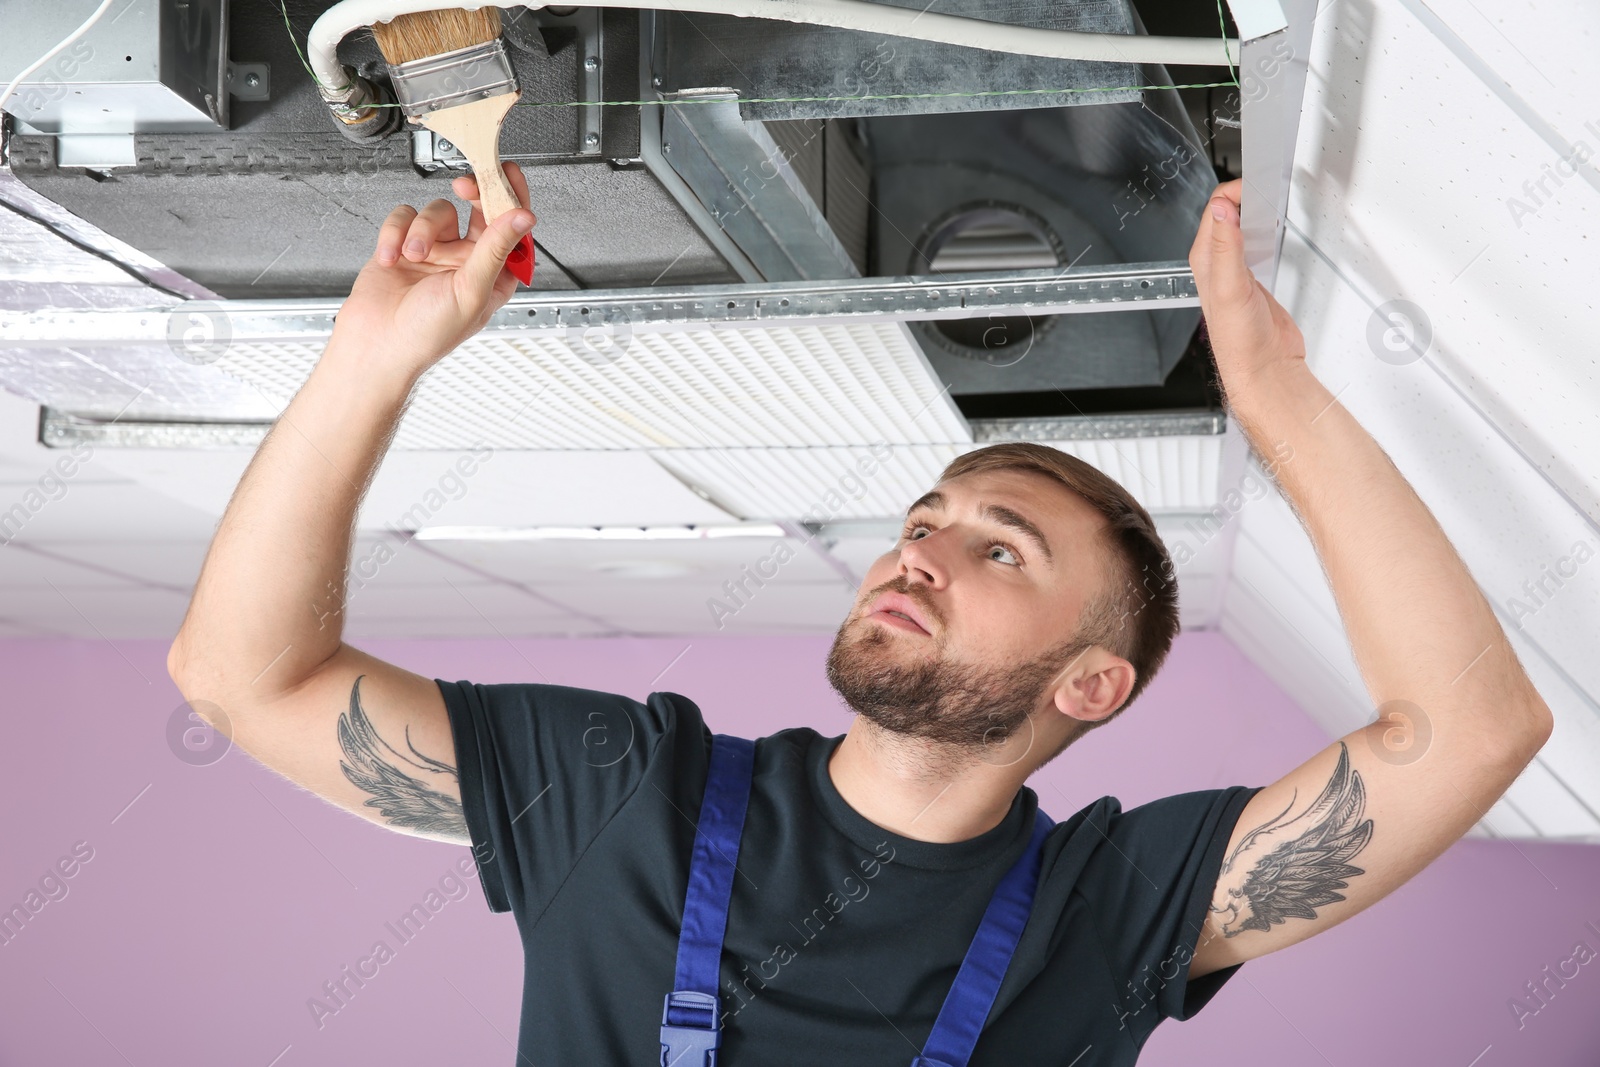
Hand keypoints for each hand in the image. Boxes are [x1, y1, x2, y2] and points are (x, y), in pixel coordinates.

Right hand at [330, 162, 535, 379]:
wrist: (376, 346)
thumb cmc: (427, 333)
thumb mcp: (471, 289)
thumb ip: (496, 249)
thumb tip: (523, 218)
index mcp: (494, 275)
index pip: (512, 227)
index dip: (512, 197)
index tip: (508, 172)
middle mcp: (467, 261)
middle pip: (478, 209)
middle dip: (471, 195)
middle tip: (464, 186)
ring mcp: (436, 251)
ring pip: (438, 211)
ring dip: (422, 230)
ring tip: (414, 257)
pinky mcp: (403, 245)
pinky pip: (403, 217)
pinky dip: (395, 234)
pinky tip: (392, 258)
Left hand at [1188, 179, 1306, 403]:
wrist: (1263, 366)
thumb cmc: (1240, 338)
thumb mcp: (1232, 287)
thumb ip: (1227, 246)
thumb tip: (1222, 209)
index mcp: (1205, 258)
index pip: (1216, 207)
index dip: (1238, 189)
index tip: (1261, 184)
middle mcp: (1216, 261)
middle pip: (1228, 211)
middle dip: (1247, 193)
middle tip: (1270, 184)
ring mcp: (1236, 268)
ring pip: (1242, 226)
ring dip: (1255, 209)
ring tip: (1272, 198)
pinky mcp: (1254, 277)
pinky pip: (1256, 242)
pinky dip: (1266, 229)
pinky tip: (1274, 228)